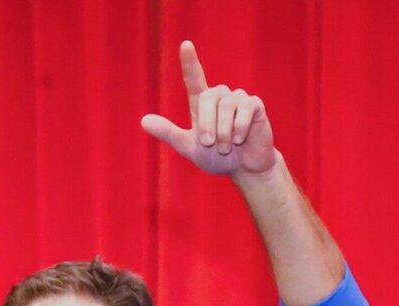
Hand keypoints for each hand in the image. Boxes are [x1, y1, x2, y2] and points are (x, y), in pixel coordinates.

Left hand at [140, 42, 275, 177]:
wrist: (244, 168)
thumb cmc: (216, 158)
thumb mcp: (188, 147)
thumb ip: (169, 133)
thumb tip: (143, 121)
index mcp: (201, 104)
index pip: (194, 78)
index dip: (190, 61)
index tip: (186, 44)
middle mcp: (219, 96)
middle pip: (208, 97)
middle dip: (207, 123)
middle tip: (210, 144)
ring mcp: (238, 98)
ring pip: (226, 105)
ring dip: (224, 131)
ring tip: (226, 147)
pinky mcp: (255, 104)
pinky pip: (245, 110)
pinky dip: (240, 128)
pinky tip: (241, 139)